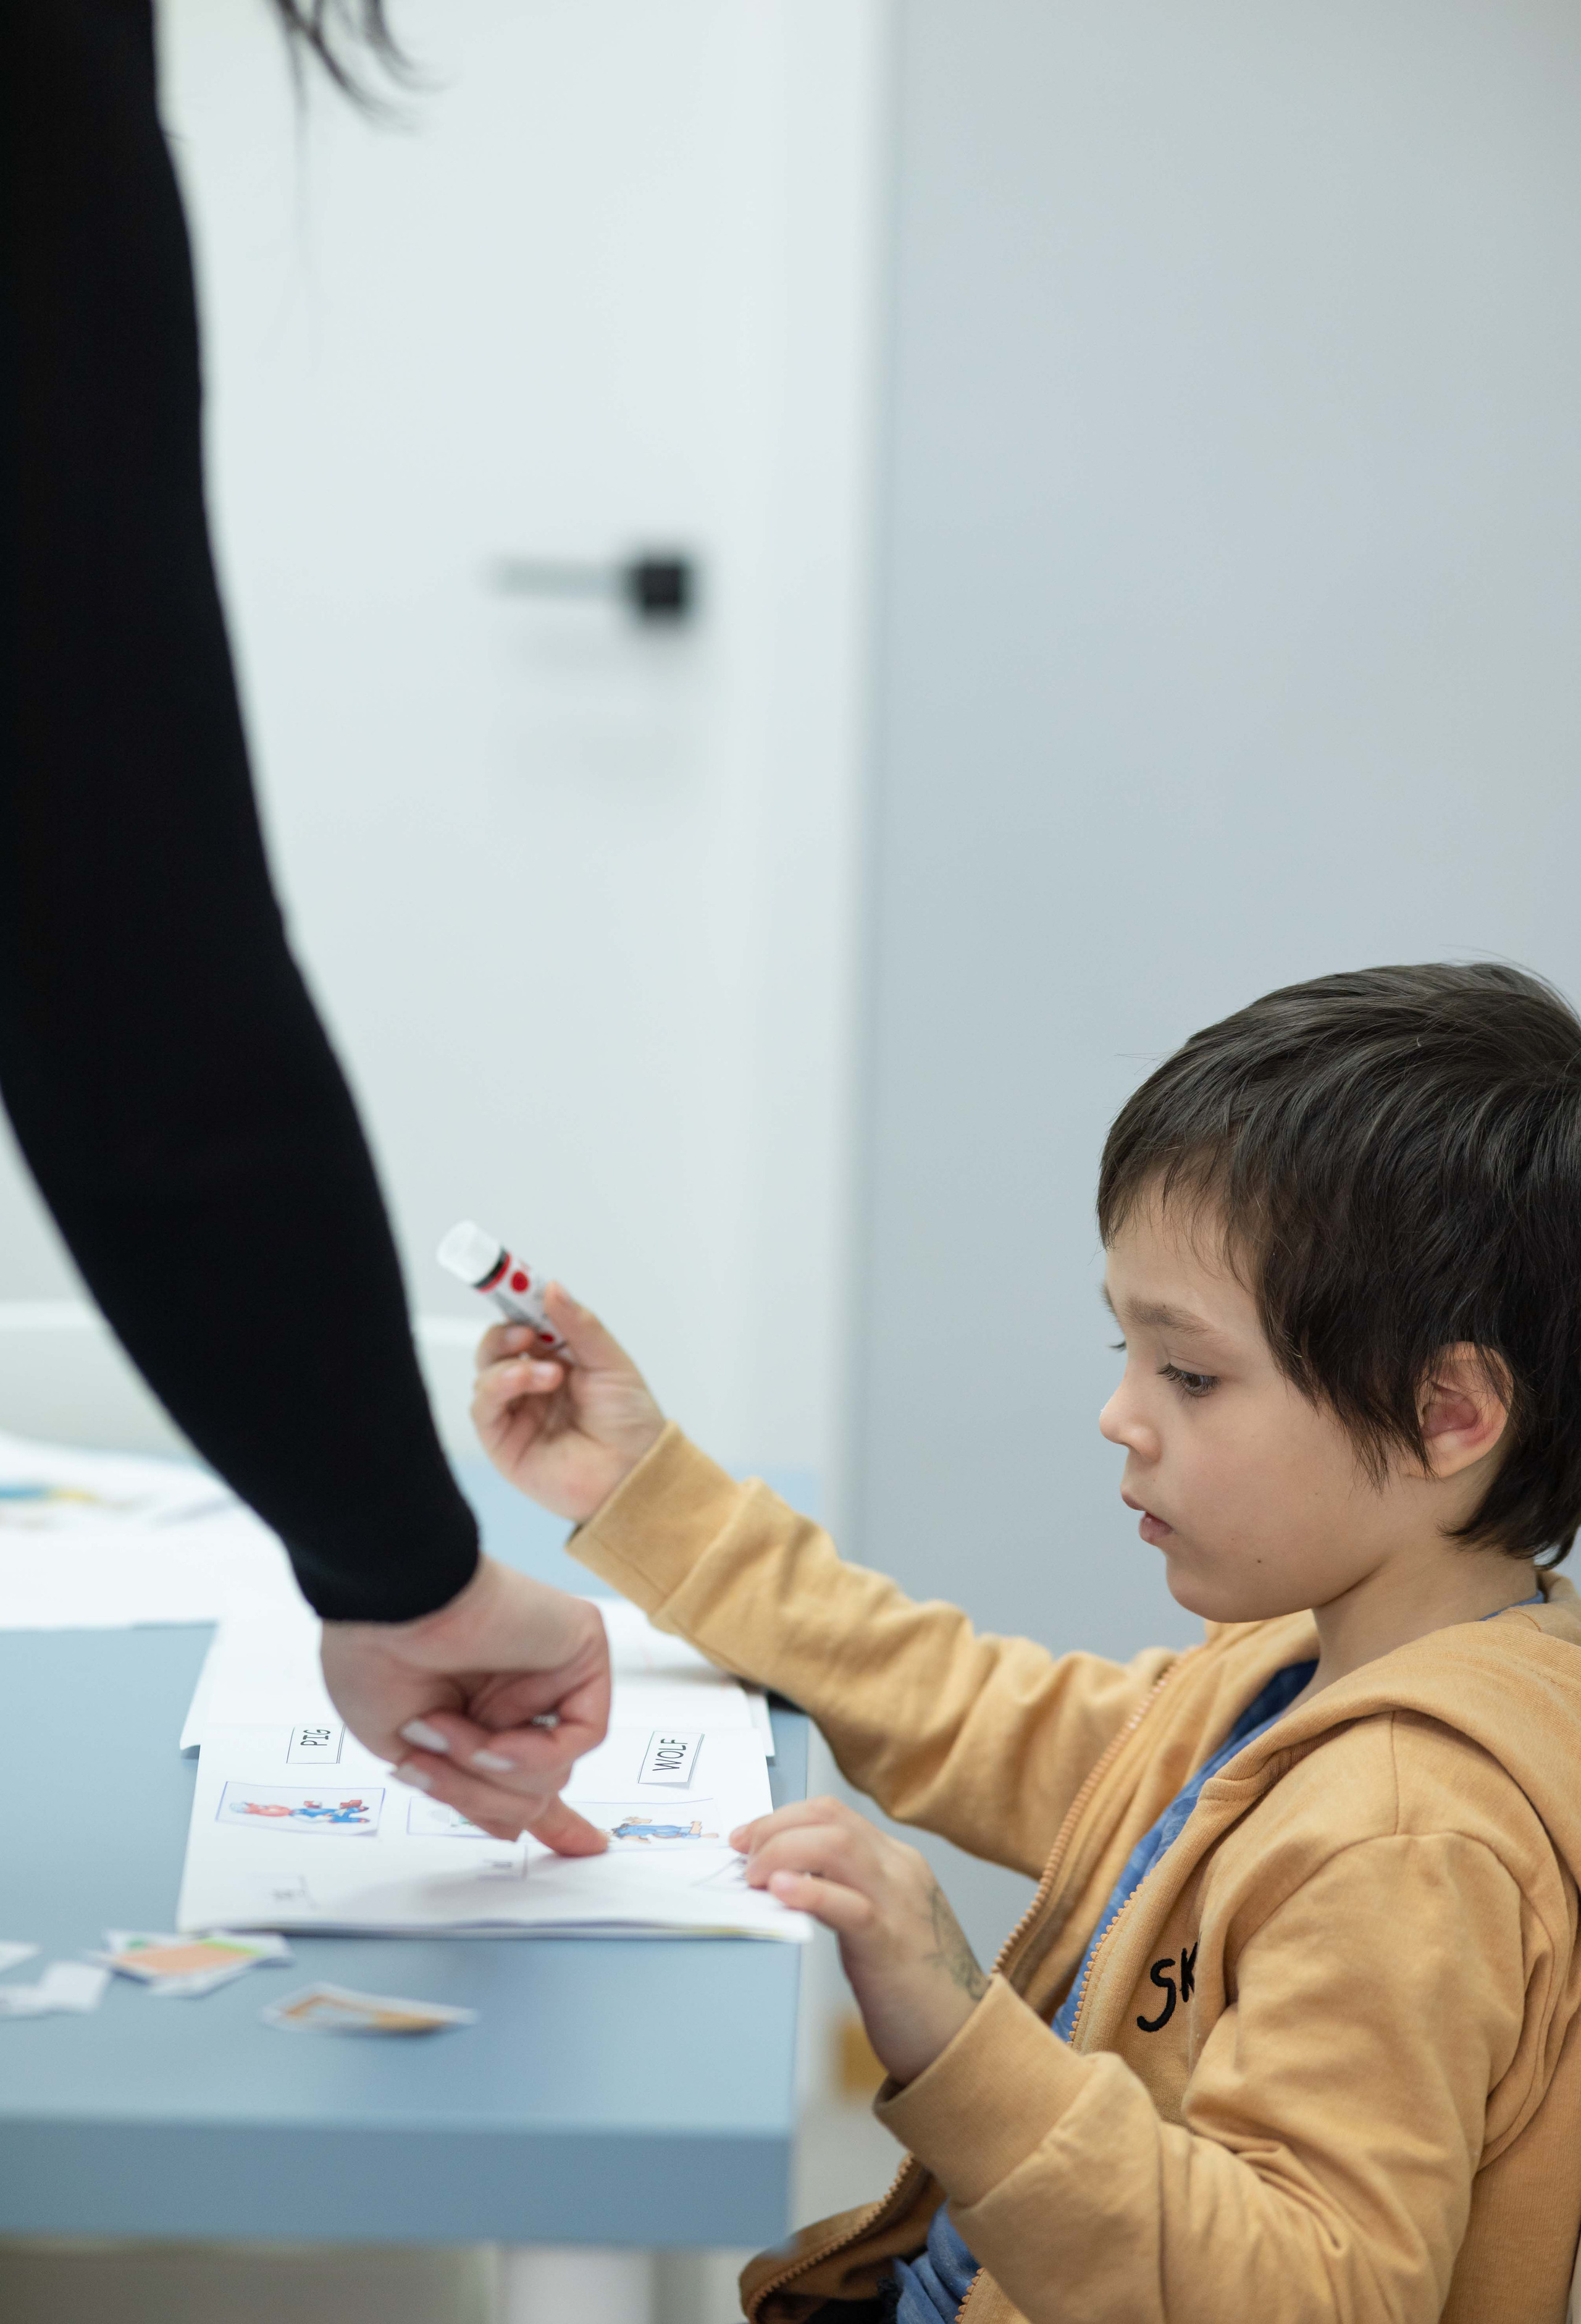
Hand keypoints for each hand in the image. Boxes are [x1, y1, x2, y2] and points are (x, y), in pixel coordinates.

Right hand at [320, 1556, 610, 1851]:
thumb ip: (468, 1792)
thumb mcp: (412, 1756)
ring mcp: (553, 1673)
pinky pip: (581, 1737)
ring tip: (441, 1729)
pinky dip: (530, 1754)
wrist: (388, 1602)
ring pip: (555, 1772)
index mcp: (483, 1716)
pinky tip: (490, 1739)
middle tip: (421, 1764)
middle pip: (532, 1791)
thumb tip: (518, 1828)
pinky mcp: (582, 1649)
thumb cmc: (376, 1660)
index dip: (556, 1818)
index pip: (531, 1775)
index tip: (586, 1848)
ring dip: (488, 1773)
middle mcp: (523, 1697)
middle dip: (476, 1798)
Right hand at [471, 1282, 665, 1521]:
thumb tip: (550, 1286)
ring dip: (510, 1362)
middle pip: (497, 1345)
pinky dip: (499, 1385)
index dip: (515, 1299)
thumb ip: (579, 1325)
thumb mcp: (611, 1362)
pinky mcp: (503, 1442)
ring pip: (485, 1371)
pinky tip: (529, 1382)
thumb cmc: (631, 1423)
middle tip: (526, 1328)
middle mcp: (532, 1383)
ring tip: (550, 1374)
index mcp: (559, 1360)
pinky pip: (482, 1405)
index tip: (508, 1275)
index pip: (526, 1322)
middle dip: (505, 1329)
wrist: (636, 1474)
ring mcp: (516, 1412)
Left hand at [732, 1798, 987, 2085]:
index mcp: (897, 1862)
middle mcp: (900, 1871)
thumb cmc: (914, 1985)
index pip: (833, 1814)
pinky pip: (848, 1904)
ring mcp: (898, 1903)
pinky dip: (809, 1890)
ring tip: (754, 1877)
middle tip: (742, 1856)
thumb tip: (784, 1880)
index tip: (747, 1839)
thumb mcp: (881, 1920)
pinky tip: (780, 1892)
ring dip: (781, 1851)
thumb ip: (845, 1893)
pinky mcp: (890, 1944)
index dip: (782, 1818)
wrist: (962, 2035)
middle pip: (829, 1819)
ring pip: (836, 1846)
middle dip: (774, 1828)